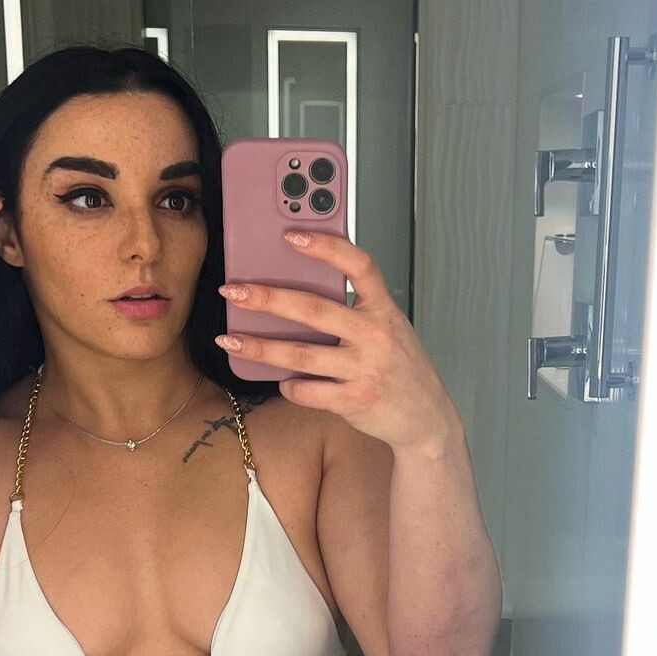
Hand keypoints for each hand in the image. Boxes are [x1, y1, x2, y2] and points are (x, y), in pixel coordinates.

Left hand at [215, 230, 462, 452]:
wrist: (427, 418)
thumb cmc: (401, 368)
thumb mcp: (390, 329)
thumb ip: (356, 311)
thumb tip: (301, 294)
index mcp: (384, 310)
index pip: (358, 265)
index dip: (326, 247)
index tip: (292, 236)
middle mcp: (375, 336)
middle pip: (314, 310)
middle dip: (268, 298)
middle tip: (233, 291)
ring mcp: (364, 369)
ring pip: (300, 355)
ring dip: (259, 348)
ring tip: (229, 341)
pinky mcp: (354, 401)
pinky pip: (308, 391)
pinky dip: (289, 387)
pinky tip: (281, 381)